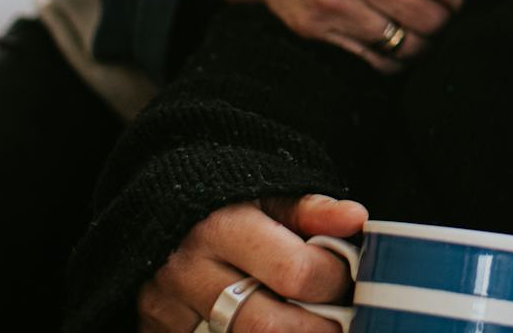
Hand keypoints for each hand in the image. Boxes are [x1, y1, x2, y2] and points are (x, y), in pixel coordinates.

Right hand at [136, 193, 364, 331]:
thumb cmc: (224, 202)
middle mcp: (190, 274)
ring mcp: (168, 313)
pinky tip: (275, 329)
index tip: (350, 277)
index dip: (334, 279)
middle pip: (266, 325)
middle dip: (317, 328)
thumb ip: (312, 210)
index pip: (295, 272)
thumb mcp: (267, 194)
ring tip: (312, 325)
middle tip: (340, 320)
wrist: (155, 213)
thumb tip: (357, 218)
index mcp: (224, 227)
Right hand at [206, 0, 470, 70]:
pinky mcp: (317, 30)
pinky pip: (375, 63)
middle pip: (431, 17)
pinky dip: (394, 59)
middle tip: (441, 6)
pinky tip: (396, 37)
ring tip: (422, 22)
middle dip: (446, 15)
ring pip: (406, 46)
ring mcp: (333, 3)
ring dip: (423, 40)